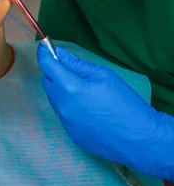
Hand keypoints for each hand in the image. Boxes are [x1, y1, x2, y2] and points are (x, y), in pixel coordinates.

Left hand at [38, 44, 173, 180]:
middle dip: (55, 73)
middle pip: (48, 83)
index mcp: (70, 89)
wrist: (140, 139)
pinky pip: (64, 115)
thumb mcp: (104, 76)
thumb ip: (78, 65)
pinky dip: (69, 106)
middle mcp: (63, 107)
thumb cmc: (125, 103)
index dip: (44, 54)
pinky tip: (88, 108)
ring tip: (83, 91)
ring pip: (55, 100)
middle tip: (72, 70)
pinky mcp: (72, 135)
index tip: (45, 46)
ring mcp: (66, 123)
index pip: (47, 66)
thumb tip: (59, 54)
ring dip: (61, 90)